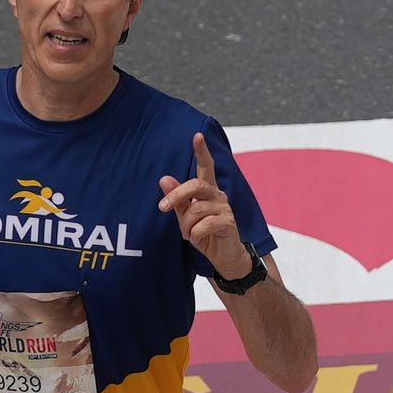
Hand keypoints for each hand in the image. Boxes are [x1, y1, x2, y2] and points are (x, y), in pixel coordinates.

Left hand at [154, 133, 253, 280]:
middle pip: (196, 185)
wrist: (223, 257)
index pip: (206, 167)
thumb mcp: (185, 217)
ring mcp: (225, 208)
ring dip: (186, 225)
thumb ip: (177, 200)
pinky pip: (205, 224)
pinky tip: (198, 239)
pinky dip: (195, 234)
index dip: (202, 151)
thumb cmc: (204, 234)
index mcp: (207, 190)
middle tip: (162, 207)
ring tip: (189, 234)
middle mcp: (218, 195)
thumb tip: (164, 178)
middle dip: (176, 195)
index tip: (197, 135)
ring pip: (196, 209)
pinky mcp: (229, 222)